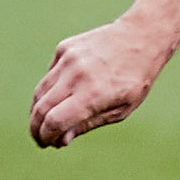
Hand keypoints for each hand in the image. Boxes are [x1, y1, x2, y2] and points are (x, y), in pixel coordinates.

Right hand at [28, 17, 171, 147]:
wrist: (142, 36)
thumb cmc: (136, 78)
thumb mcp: (122, 108)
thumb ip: (89, 124)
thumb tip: (61, 139)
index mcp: (94, 93)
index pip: (55, 121)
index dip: (47, 136)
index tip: (48, 144)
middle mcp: (77, 75)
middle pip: (41, 108)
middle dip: (36, 128)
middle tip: (40, 138)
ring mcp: (68, 59)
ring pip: (40, 91)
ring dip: (38, 110)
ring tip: (44, 122)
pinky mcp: (64, 48)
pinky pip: (49, 74)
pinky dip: (50, 89)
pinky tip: (60, 96)